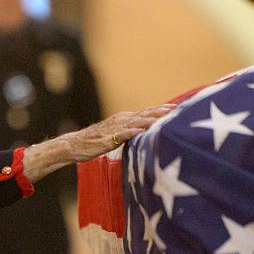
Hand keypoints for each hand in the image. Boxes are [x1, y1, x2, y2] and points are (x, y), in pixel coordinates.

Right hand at [22, 103, 174, 183]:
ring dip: (151, 120)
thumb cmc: (94, 142)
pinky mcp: (106, 139)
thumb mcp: (116, 136)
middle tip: (179, 110)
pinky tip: (141, 132)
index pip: (147, 112)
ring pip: (136, 122)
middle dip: (162, 112)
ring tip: (164, 119)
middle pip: (145, 113)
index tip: (180, 108)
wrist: (73, 145)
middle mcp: (121, 120)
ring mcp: (113, 128)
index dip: (163, 110)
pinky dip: (131, 132)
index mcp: (124, 118)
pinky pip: (120, 135)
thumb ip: (131, 133)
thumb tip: (147, 135)